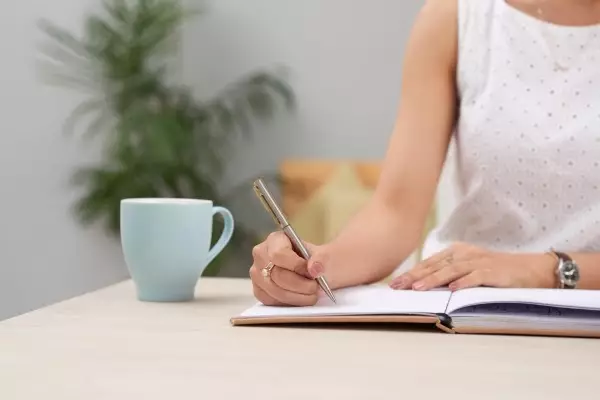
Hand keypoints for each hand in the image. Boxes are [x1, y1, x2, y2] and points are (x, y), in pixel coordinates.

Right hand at [249, 232, 328, 305]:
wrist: (316, 273)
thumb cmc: (319, 262)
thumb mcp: (326, 256)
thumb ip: (322, 259)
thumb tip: (314, 269)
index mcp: (275, 239)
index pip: (278, 254)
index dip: (296, 266)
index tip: (312, 273)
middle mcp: (261, 255)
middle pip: (276, 274)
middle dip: (299, 285)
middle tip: (315, 288)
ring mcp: (257, 273)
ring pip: (274, 290)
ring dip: (296, 296)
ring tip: (312, 295)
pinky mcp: (259, 290)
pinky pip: (271, 301)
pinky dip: (289, 303)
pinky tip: (301, 298)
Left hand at [390, 242, 556, 290]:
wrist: (534, 269)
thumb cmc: (498, 272)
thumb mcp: (470, 268)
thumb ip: (450, 272)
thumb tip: (423, 284)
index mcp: (457, 252)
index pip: (430, 262)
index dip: (412, 272)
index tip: (395, 282)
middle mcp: (466, 254)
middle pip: (436, 266)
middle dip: (414, 276)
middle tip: (397, 286)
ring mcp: (480, 262)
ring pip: (451, 271)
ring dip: (433, 280)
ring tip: (417, 288)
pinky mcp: (495, 272)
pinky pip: (476, 277)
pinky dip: (464, 283)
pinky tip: (452, 289)